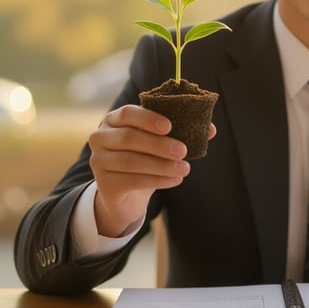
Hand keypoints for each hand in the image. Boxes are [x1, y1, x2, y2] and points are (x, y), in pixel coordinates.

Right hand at [88, 104, 214, 236]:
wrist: (125, 194)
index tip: (169, 126)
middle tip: (183, 150)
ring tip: (185, 169)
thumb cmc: (145, 159)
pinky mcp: (104, 184)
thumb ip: (180, 132)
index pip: (128, 113)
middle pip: (129, 138)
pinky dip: (157, 180)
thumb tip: (210, 129)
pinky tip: (175, 180)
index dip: (148, 118)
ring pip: (131, 161)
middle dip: (159, 144)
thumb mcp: (159, 143)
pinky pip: (132, 181)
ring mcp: (98, 161)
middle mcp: (100, 137)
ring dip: (161, 165)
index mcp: (114, 119)